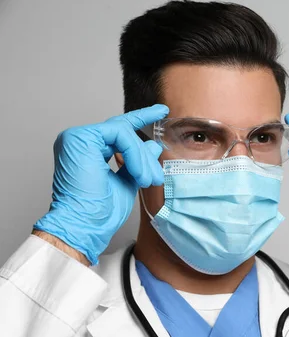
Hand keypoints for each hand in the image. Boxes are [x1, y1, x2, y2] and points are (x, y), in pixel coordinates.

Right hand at [33, 105, 167, 264]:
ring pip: (123, 132)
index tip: (162, 110)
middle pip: (124, 131)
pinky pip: (119, 134)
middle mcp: (80, 141)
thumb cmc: (101, 212)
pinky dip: (134, 153)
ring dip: (141, 158)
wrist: (85, 225)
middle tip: (155, 177)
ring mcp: (78, 137)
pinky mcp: (80, 138)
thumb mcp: (127, 182)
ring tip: (146, 180)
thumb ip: (138, 163)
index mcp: (88, 150)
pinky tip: (137, 173)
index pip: (118, 129)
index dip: (141, 118)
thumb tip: (153, 146)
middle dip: (145, 152)